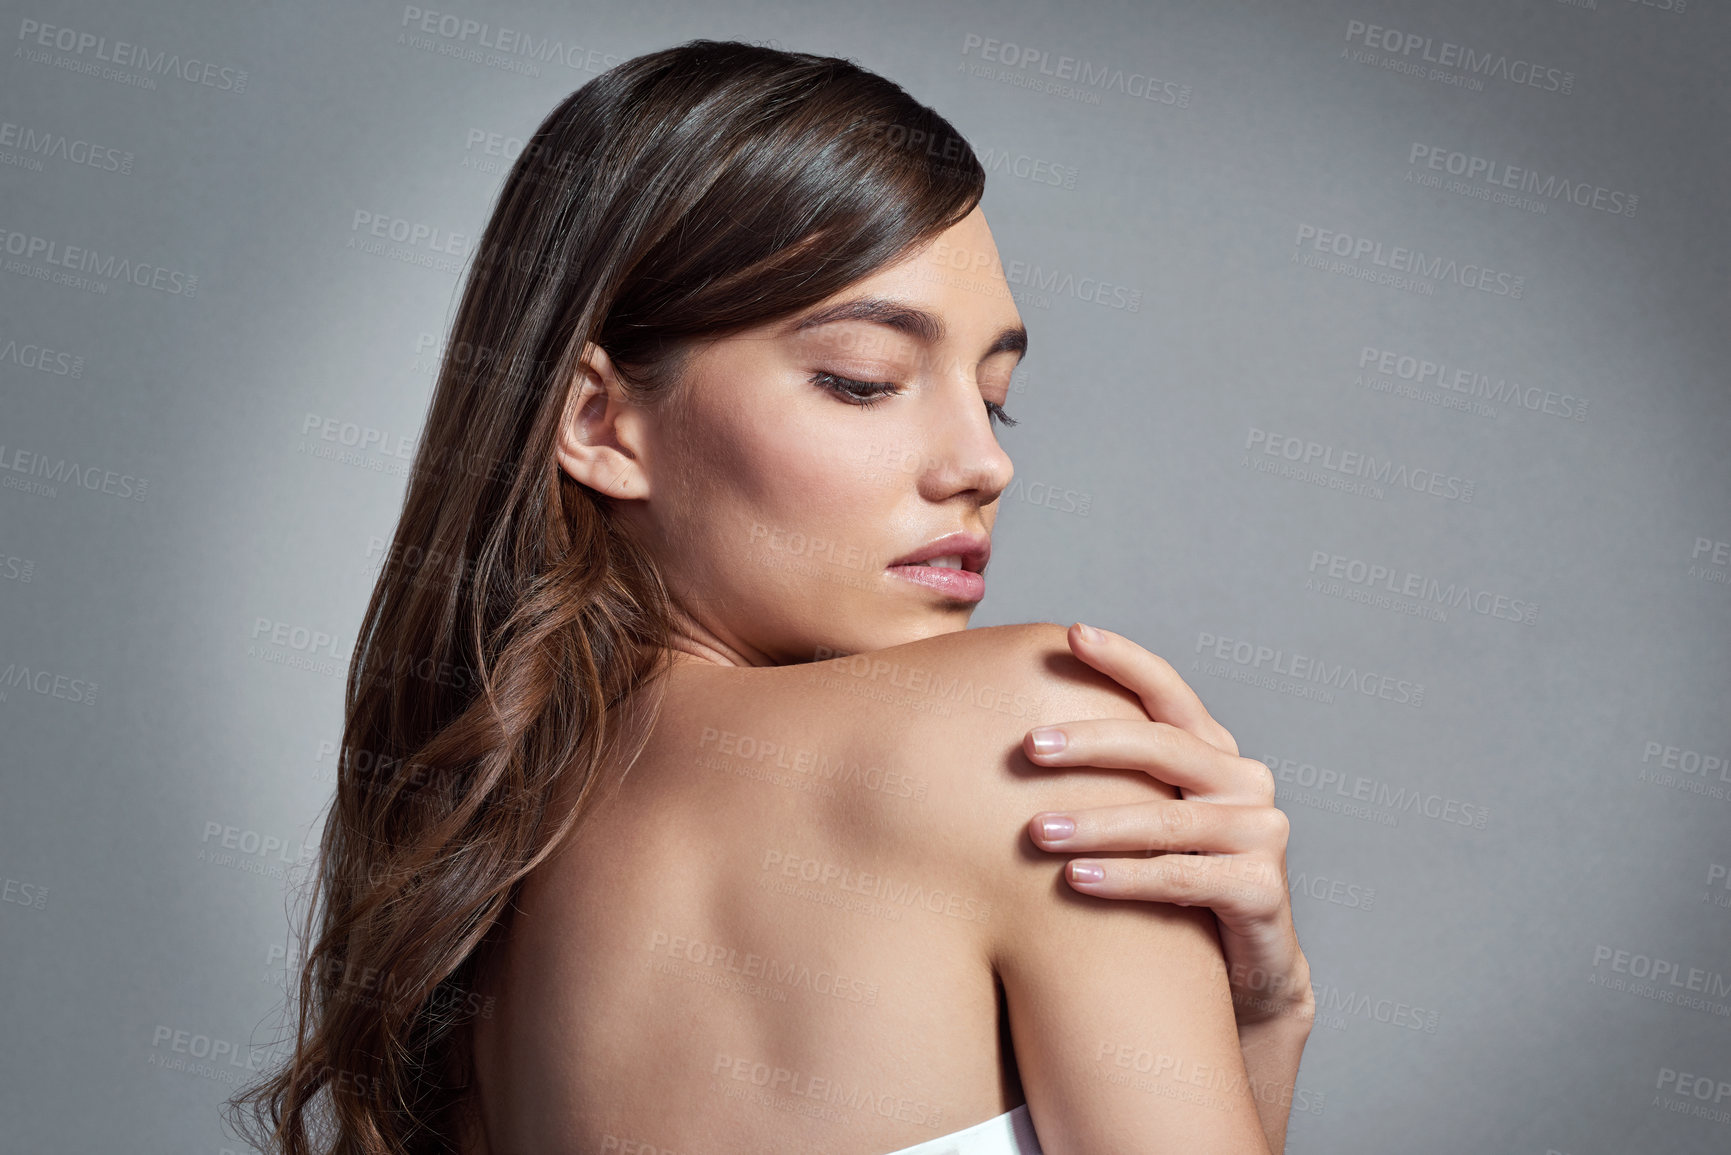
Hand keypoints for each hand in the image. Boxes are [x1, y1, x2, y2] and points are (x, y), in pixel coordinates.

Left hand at [1023, 623, 1313, 1029]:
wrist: (1241, 972)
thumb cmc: (1171, 885)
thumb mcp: (1145, 821)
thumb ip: (1109, 780)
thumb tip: (1013, 737)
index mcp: (1213, 752)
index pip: (1168, 692)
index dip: (1124, 660)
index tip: (1072, 634)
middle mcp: (1244, 781)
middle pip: (1163, 747)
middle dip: (1092, 742)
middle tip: (1027, 747)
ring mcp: (1261, 833)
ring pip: (1165, 820)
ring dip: (1095, 823)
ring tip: (1034, 831)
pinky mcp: (1263, 889)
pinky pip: (1181, 877)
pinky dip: (1124, 877)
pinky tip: (1075, 880)